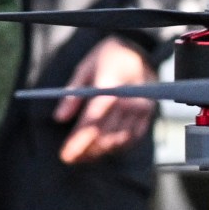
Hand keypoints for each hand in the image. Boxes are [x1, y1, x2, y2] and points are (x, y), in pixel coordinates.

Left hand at [51, 37, 155, 163]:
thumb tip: (60, 118)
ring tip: (82, 156)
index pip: (93, 120)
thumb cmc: (107, 58)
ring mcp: (141, 109)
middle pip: (105, 134)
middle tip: (69, 157)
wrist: (138, 51)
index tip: (66, 154)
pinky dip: (115, 148)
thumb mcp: (84, 68)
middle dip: (85, 150)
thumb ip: (72, 95)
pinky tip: (101, 149)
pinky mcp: (148, 115)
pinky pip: (131, 139)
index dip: (79, 140)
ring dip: (99, 152)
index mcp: (111, 85)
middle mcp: (129, 100)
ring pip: (118, 141)